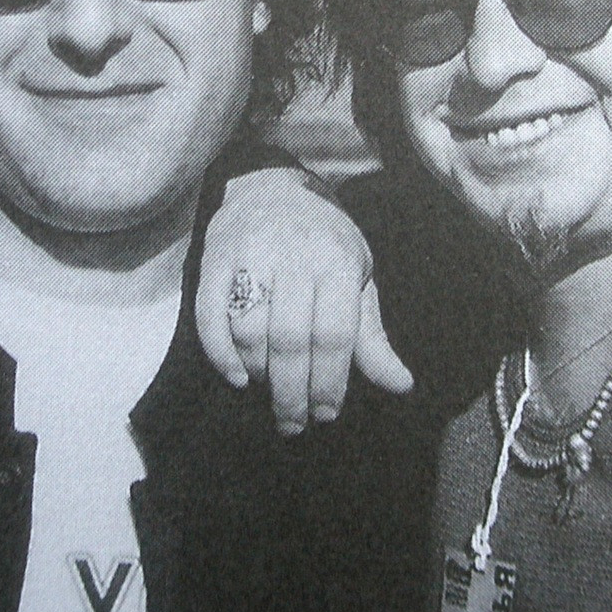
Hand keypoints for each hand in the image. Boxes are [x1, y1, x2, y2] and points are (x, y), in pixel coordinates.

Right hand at [199, 167, 413, 434]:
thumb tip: (401, 385)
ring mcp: (250, 255)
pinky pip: (210, 315)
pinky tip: (237, 377)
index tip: (326, 413)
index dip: (330, 382)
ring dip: (259, 373)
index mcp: (337, 261)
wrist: (273, 189)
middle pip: (291, 339)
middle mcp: (294, 256)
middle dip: (293, 392)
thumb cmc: (323, 243)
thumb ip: (371, 336)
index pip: (334, 334)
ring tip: (269, 392)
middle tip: (294, 423)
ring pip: (250, 330)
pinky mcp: (214, 259)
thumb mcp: (357, 280)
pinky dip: (220, 353)